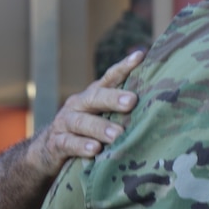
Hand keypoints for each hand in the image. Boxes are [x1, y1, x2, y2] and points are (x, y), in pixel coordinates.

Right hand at [33, 50, 143, 174]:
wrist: (47, 151)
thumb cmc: (88, 131)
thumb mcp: (102, 116)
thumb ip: (123, 109)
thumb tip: (161, 100)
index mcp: (93, 96)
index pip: (109, 78)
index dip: (123, 67)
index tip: (140, 56)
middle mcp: (78, 105)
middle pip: (95, 98)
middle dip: (113, 98)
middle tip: (132, 101)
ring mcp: (65, 123)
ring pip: (81, 122)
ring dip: (100, 127)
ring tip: (117, 134)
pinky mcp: (56, 143)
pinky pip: (68, 143)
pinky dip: (81, 146)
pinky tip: (95, 150)